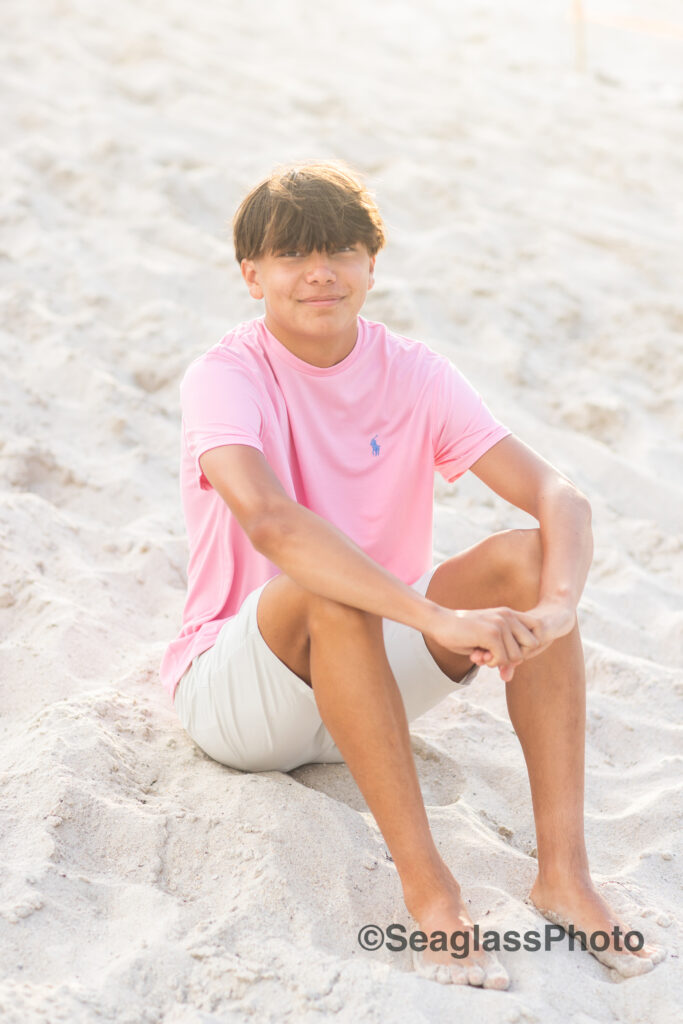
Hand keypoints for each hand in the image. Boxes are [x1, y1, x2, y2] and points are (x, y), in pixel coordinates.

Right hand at [427, 605, 542, 682]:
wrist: (439, 623)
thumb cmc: (460, 633)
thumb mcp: (486, 640)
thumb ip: (501, 651)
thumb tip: (509, 676)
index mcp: (509, 613)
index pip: (535, 633)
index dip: (524, 648)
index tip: (505, 653)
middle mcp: (508, 615)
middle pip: (532, 645)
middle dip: (515, 657)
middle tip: (494, 657)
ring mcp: (501, 624)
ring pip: (517, 656)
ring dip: (500, 661)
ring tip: (482, 655)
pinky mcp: (492, 634)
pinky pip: (503, 659)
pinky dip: (491, 663)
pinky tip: (478, 656)